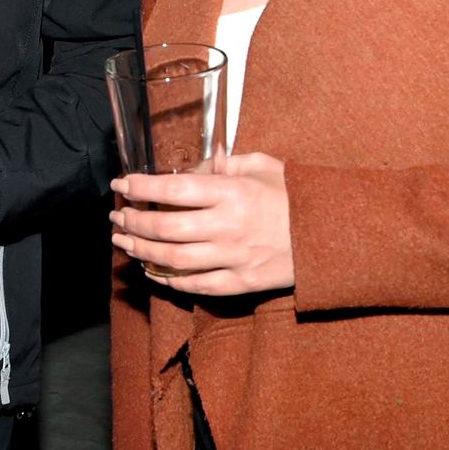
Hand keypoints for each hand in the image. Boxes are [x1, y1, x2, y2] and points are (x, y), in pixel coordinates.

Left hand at [109, 152, 294, 295]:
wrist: (331, 234)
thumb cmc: (295, 195)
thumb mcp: (263, 165)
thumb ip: (224, 163)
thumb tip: (193, 167)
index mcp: (232, 193)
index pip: (173, 191)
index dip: (141, 188)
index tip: (122, 184)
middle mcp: (228, 227)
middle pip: (165, 229)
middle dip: (133, 223)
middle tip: (117, 217)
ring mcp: (233, 258)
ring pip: (173, 261)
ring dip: (142, 252)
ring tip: (124, 243)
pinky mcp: (240, 282)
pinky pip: (195, 285)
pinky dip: (168, 281)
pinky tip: (151, 272)